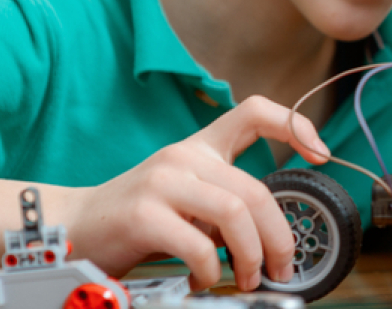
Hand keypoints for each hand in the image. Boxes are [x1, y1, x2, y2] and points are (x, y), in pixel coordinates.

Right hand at [56, 96, 330, 290]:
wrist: (71, 227)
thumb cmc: (136, 219)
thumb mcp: (186, 198)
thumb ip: (224, 204)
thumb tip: (271, 239)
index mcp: (200, 148)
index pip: (253, 111)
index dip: (294, 126)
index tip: (320, 155)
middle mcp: (184, 157)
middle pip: (255, 190)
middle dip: (278, 236)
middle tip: (281, 268)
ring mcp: (164, 182)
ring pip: (235, 212)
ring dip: (251, 254)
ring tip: (246, 278)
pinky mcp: (144, 213)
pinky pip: (198, 245)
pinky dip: (210, 270)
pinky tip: (203, 279)